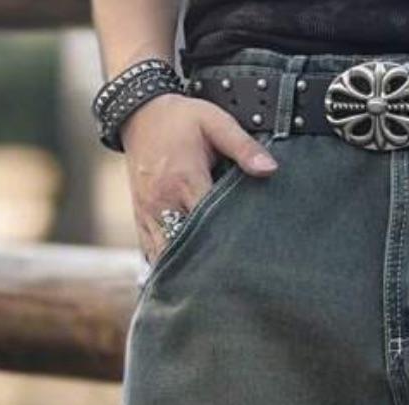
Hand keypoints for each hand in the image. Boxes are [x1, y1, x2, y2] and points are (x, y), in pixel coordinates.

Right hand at [121, 93, 277, 265]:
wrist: (138, 113)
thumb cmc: (180, 119)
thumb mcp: (214, 121)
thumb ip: (243, 146)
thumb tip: (270, 169)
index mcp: (184, 180)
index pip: (210, 222)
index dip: (229, 242)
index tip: (249, 258)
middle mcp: (163, 202)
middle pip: (188, 246)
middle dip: (210, 264)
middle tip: (237, 282)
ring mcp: (149, 214)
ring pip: (167, 255)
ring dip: (188, 270)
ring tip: (213, 288)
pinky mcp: (141, 219)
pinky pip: (152, 252)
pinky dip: (169, 266)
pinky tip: (187, 281)